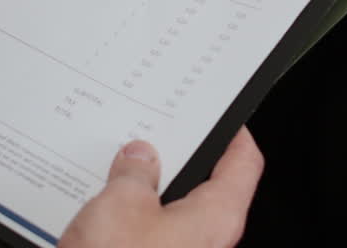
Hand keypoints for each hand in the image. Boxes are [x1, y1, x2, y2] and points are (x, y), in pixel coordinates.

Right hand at [61, 128, 262, 247]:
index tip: (221, 113)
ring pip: (173, 212)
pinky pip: (150, 234)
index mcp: (217, 217)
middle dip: (179, 158)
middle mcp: (206, 242)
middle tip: (154, 129)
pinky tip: (103, 203)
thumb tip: (141, 157)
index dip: (234, 132)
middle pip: (206, 186)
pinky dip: (131, 215)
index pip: (244, 164)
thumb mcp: (121, 204)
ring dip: (147, 188)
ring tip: (119, 163)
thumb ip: (135, 173)